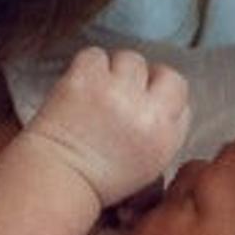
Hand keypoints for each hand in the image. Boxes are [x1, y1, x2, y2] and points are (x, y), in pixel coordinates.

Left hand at [20, 45, 192, 208]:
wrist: (55, 178)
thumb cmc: (99, 179)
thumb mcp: (151, 167)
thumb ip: (164, 131)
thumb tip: (162, 101)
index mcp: (165, 135)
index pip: (180, 92)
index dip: (162, 93)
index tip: (144, 100)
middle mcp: (145, 111)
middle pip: (162, 72)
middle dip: (145, 81)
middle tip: (123, 93)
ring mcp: (114, 92)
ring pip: (130, 59)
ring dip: (116, 70)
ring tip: (99, 89)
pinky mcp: (84, 79)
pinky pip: (96, 55)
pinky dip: (89, 66)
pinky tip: (82, 84)